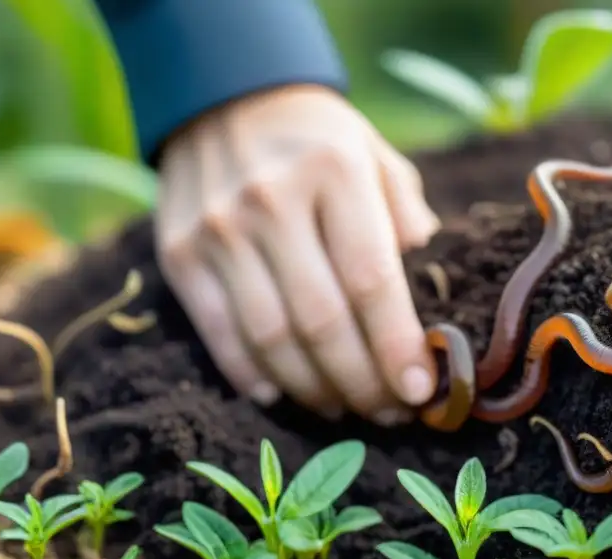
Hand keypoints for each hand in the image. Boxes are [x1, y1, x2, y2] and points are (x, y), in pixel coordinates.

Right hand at [155, 84, 439, 424]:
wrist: (223, 93)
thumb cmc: (321, 141)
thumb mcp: (378, 159)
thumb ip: (408, 224)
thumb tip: (432, 303)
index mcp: (335, 173)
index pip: (371, 280)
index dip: (397, 347)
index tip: (420, 392)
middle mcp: (271, 201)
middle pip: (322, 321)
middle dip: (362, 382)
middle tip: (388, 412)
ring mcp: (218, 230)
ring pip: (271, 338)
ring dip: (313, 389)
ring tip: (344, 408)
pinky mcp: (179, 254)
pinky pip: (220, 334)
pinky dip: (254, 375)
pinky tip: (285, 394)